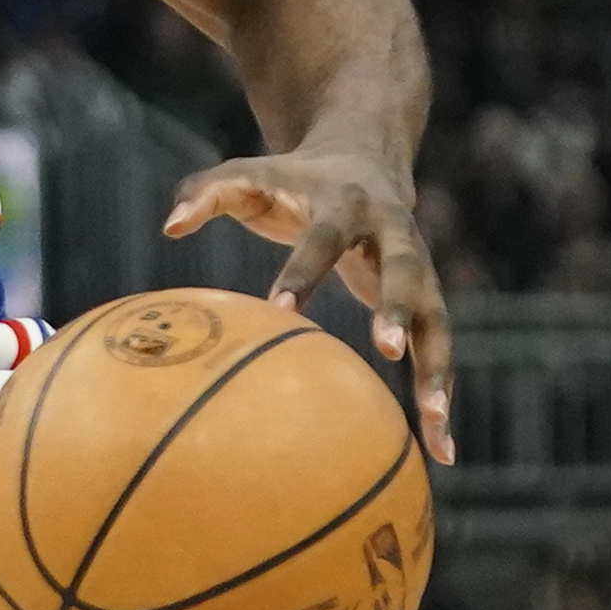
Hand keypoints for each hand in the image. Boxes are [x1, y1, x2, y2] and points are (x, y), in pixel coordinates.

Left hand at [164, 150, 452, 461]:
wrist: (364, 159)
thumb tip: (170, 224)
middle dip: (400, 307)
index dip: (301, 271)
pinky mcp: (428, 300)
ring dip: (437, 367)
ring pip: (438, 319)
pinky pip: (439, 350)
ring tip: (434, 422)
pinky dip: (440, 394)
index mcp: (346, 204)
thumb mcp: (248, 175)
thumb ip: (205, 191)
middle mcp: (395, 234)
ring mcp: (420, 269)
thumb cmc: (291, 180)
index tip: (278, 309)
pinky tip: (441, 449)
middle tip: (388, 349)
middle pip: (406, 270)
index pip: (323, 238)